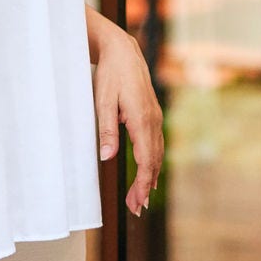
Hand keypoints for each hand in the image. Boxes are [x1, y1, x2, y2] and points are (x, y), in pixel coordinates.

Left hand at [94, 30, 162, 215]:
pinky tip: (148, 173)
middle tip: (137, 209)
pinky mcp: (152, 115)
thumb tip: (107, 157)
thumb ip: (106, 130)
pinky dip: (152, 162)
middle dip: (145, 186)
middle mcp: (153, 120)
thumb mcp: (103, 101)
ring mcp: (155, 117)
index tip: (137, 201)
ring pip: (156, 153)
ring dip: (149, 177)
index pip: (145, 159)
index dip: (141, 183)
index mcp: (141, 119)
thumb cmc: (111, 75)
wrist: (123, 51)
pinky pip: (155, 144)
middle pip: (153, 161)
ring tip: (141, 198)